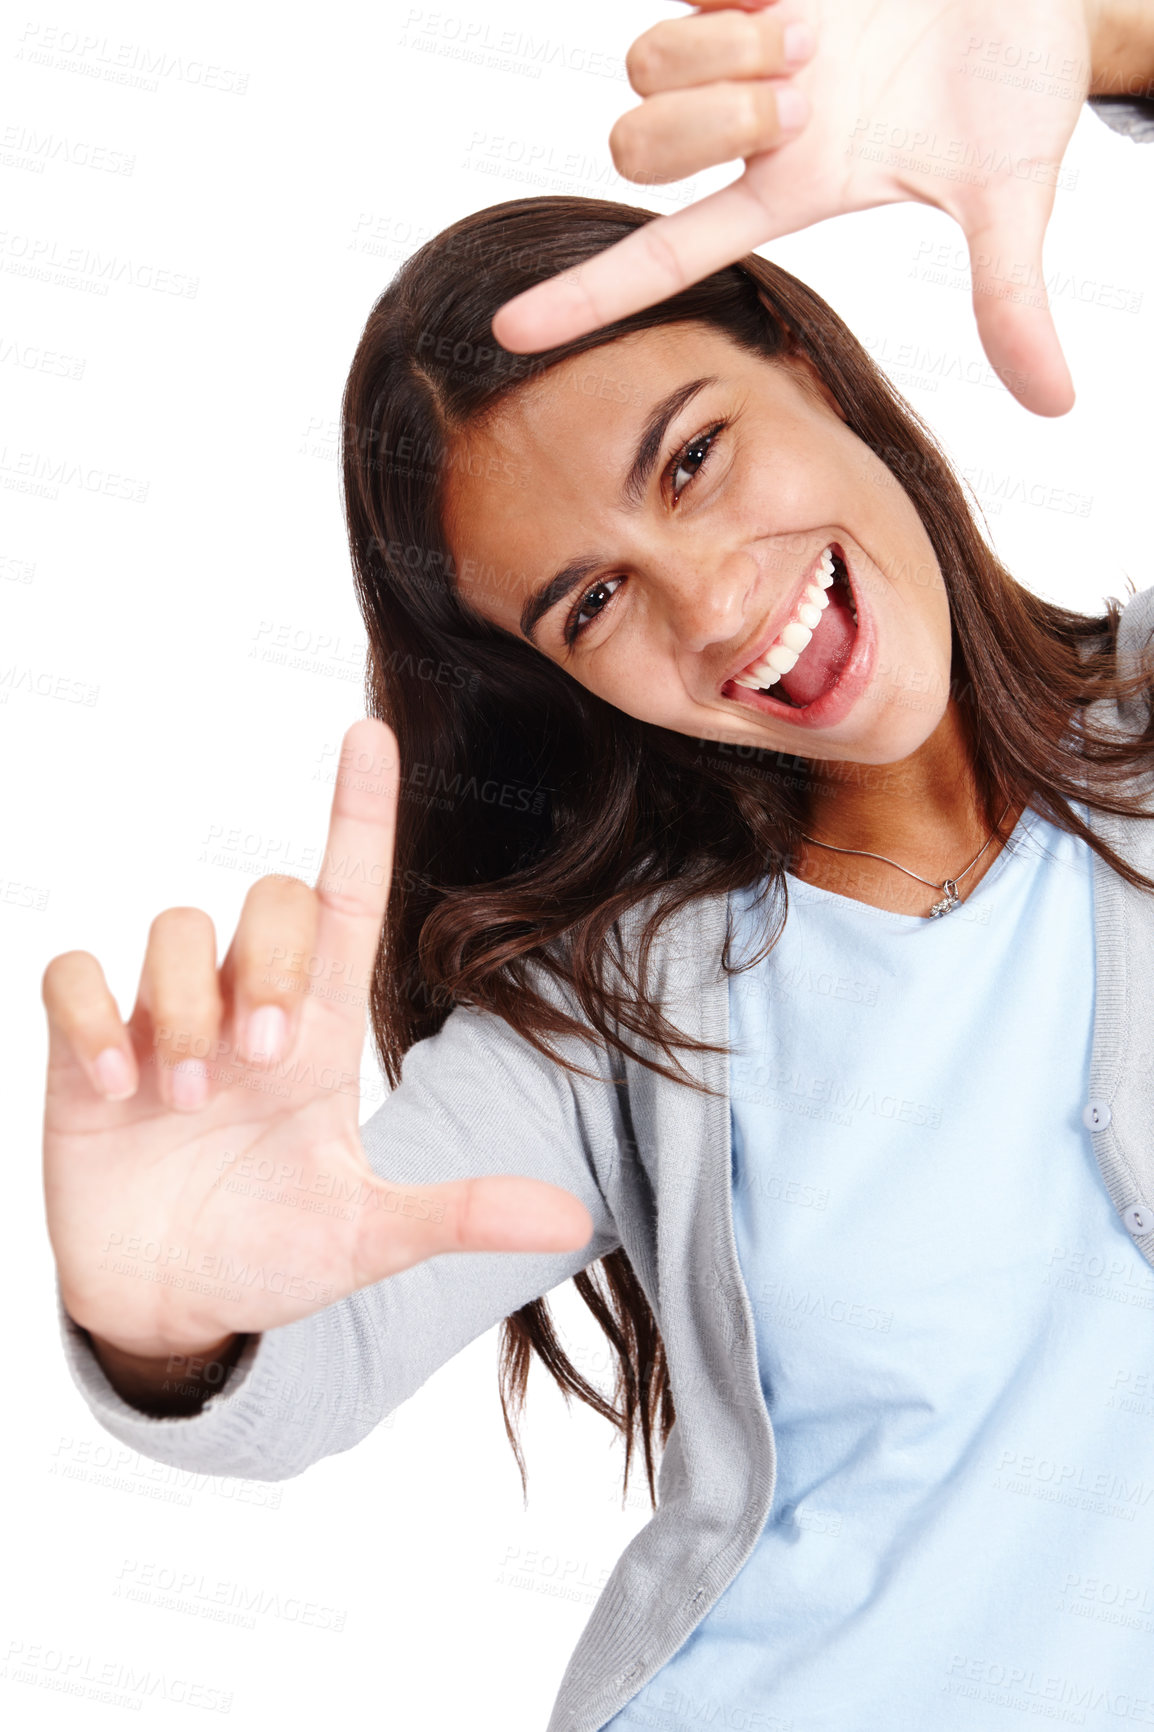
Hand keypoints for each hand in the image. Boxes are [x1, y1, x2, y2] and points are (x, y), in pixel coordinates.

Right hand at [41, 720, 592, 1360]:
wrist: (170, 1309)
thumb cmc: (272, 1254)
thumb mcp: (368, 1237)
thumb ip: (457, 1214)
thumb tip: (572, 1217)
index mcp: (322, 1031)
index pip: (347, 897)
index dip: (359, 815)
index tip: (370, 733)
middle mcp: (247, 1005)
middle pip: (270, 899)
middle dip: (269, 965)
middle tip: (258, 1065)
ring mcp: (165, 1021)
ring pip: (175, 927)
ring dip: (187, 1008)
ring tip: (187, 1101)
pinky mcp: (87, 1049)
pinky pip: (77, 974)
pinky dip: (93, 1019)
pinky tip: (116, 1089)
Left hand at [493, 0, 1107, 416]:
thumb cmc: (1019, 81)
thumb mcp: (1012, 193)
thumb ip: (1011, 297)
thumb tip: (1054, 403)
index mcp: (790, 190)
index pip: (665, 259)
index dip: (585, 299)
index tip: (508, 335)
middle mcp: (746, 128)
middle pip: (631, 152)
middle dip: (707, 124)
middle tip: (804, 94)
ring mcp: (738, 44)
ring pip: (639, 68)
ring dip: (721, 53)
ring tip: (811, 29)